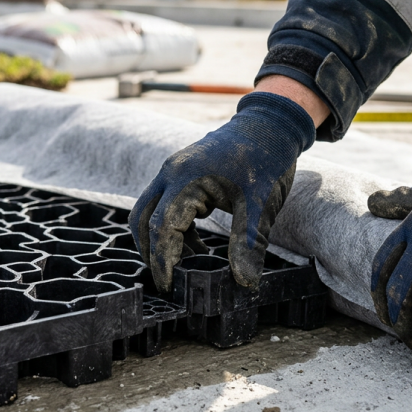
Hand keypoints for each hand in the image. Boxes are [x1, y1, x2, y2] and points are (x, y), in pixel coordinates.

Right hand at [130, 92, 315, 291]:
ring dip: (159, 241)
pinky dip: (171, 229)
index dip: (162, 260)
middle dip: (151, 253)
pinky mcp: (179, 175)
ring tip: (187, 266)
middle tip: (169, 282)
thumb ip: (249, 243)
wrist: (269, 124)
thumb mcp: (262, 205)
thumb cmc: (266, 161)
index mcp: (187, 179)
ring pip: (148, 212)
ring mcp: (171, 172)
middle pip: (142, 219)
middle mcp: (171, 173)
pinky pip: (162, 205)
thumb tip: (244, 282)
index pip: (162, 227)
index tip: (170, 286)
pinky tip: (196, 246)